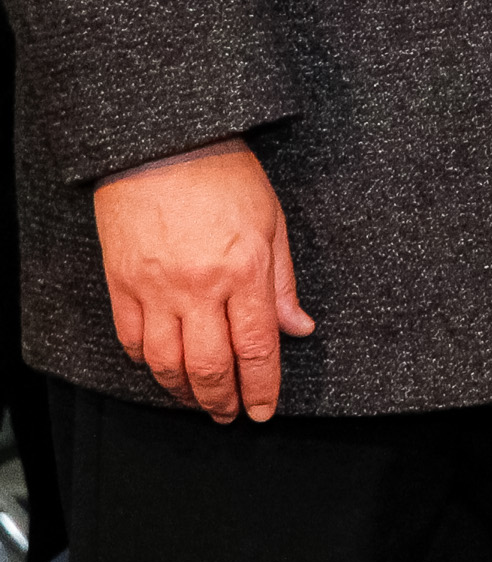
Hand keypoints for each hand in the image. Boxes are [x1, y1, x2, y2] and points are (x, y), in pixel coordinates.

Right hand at [92, 138, 313, 422]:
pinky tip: (163, 370)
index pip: (256, 348)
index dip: (261, 388)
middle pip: (209, 367)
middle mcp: (199, 287)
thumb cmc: (225, 175)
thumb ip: (284, 283)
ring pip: (166, 364)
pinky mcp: (122, 285)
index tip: (263, 411)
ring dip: (184, 392)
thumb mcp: (272, 221)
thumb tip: (299, 329)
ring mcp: (156, 289)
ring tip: (200, 402)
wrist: (163, 146)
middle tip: (230, 415)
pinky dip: (148, 364)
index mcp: (244, 270)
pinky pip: (132, 341)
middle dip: (222, 400)